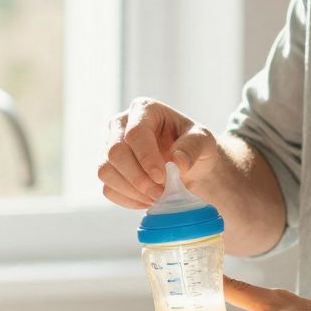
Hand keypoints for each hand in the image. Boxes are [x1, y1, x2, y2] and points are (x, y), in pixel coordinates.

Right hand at [99, 97, 224, 209]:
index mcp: (144, 109)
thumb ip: (193, 147)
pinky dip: (128, 199)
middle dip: (138, 179)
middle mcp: (121, 125)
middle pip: (115, 153)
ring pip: (106, 171)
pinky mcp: (107, 169)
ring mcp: (110, 147)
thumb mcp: (204, 142)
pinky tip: (147, 200)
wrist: (188, 164)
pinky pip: (108, 188)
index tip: (162, 177)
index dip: (146, 158)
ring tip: (156, 197)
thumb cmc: (194, 147)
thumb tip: (177, 161)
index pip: (135, 133)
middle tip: (160, 193)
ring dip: (131, 191)